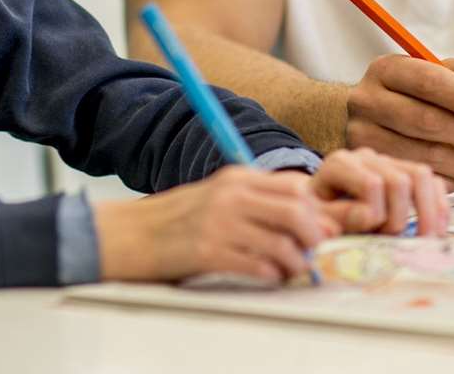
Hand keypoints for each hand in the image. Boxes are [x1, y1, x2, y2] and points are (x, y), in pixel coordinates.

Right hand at [93, 166, 336, 283]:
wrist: (132, 233)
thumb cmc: (178, 219)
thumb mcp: (219, 197)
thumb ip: (259, 202)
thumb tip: (309, 221)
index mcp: (237, 178)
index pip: (295, 187)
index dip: (316, 212)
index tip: (321, 230)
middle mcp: (231, 196)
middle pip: (295, 211)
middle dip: (313, 237)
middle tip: (311, 252)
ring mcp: (219, 223)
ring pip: (282, 242)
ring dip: (295, 262)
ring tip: (290, 269)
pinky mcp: (208, 252)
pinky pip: (257, 266)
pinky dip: (271, 275)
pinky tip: (268, 277)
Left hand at [310, 147, 449, 235]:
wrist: (319, 207)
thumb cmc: (317, 215)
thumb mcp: (316, 218)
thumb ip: (337, 217)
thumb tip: (369, 216)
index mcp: (339, 164)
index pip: (372, 184)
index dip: (376, 214)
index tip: (370, 234)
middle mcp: (365, 157)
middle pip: (399, 180)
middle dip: (400, 217)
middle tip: (392, 241)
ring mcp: (387, 162)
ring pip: (421, 175)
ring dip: (428, 211)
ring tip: (426, 240)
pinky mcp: (404, 172)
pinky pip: (432, 181)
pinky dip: (439, 205)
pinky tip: (438, 230)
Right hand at [342, 54, 453, 190]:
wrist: (372, 120)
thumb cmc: (416, 94)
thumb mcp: (439, 73)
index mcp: (386, 69)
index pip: (429, 80)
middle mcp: (367, 100)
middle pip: (425, 120)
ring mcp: (363, 136)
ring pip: (422, 154)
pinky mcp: (372, 167)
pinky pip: (417, 178)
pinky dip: (449, 180)